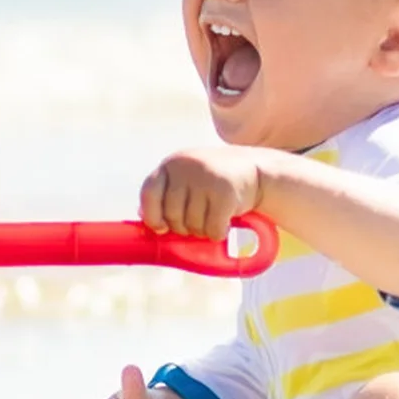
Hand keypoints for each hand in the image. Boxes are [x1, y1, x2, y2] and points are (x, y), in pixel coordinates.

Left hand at [140, 146, 267, 240]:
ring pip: (192, 224)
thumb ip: (166, 195)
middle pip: (171, 214)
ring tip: (212, 219)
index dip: (152, 215)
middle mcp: (186, 167)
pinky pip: (212, 228)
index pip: (149, 193)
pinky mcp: (225, 191)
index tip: (161, 228)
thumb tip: (143, 216)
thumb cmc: (215, 182)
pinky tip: (225, 224)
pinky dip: (218, 234)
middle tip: (197, 223)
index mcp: (172, 164)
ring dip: (202, 231)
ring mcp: (205, 177)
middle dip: (183, 227)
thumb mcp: (188, 180)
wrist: (256, 171)